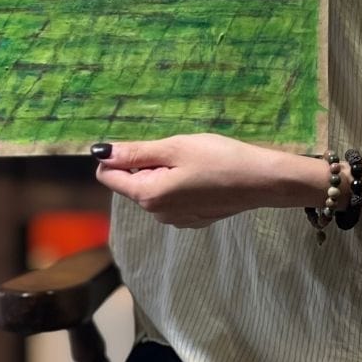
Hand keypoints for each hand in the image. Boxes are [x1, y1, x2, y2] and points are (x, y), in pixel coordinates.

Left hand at [94, 133, 318, 228]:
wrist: (262, 181)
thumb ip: (136, 151)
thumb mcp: (175, 147)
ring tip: (193, 161)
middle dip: (145, 163)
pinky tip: (202, 174)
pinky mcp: (192, 219)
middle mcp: (157, 213)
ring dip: (163, 172)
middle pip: (132, 183)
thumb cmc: (220, 158)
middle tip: (177, 150)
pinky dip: (179, 183)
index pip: (108, 176)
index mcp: (148, 195)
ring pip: (153, 189)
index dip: (119, 155)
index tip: (147, 142)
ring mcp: (175, 220)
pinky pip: (172, 198)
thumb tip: (100, 152)